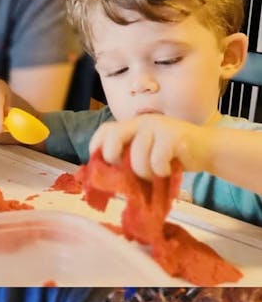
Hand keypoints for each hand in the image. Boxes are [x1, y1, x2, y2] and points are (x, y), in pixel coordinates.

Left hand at [88, 114, 208, 179]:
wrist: (205, 150)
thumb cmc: (169, 158)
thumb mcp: (142, 158)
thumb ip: (125, 160)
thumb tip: (102, 180)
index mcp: (130, 127)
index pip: (104, 130)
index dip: (97, 148)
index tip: (103, 165)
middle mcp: (141, 122)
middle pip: (115, 135)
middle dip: (113, 156)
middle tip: (124, 170)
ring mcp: (158, 126)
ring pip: (137, 153)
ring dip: (143, 172)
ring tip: (153, 175)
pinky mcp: (174, 135)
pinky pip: (157, 158)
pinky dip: (160, 171)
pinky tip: (167, 171)